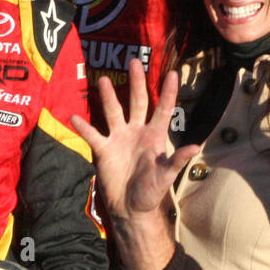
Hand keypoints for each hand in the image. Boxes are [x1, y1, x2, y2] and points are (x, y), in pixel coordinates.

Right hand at [71, 60, 193, 269]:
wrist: (130, 207)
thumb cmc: (151, 193)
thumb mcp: (166, 177)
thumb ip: (177, 161)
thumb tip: (195, 147)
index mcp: (154, 136)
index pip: (163, 109)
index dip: (168, 92)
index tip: (172, 73)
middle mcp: (136, 132)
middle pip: (137, 102)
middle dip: (136, 83)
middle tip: (133, 61)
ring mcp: (118, 139)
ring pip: (113, 112)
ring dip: (107, 97)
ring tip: (101, 80)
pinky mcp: (103, 150)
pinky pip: (92, 135)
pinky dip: (83, 126)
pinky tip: (74, 116)